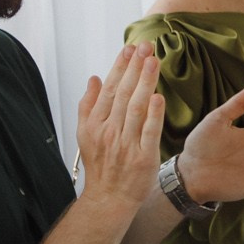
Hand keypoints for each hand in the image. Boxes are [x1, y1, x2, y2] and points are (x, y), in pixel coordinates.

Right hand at [75, 44, 164, 211]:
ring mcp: (125, 144)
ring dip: (145, 83)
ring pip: (135, 108)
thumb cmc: (100, 164)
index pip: (109, 89)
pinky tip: (159, 96)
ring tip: (153, 61)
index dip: (120, 67)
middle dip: (134, 67)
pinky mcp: (143, 157)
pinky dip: (153, 114)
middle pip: (122, 94)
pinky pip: (149, 131)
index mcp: (94, 124)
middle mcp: (108, 131)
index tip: (129, 48)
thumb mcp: (84, 135)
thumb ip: (88, 105)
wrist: (108, 198)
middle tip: (146, 46)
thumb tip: (93, 78)